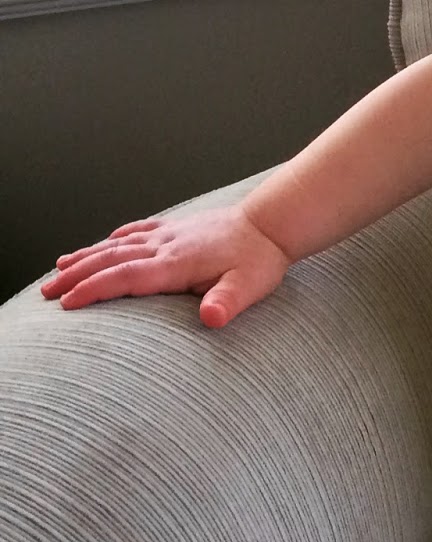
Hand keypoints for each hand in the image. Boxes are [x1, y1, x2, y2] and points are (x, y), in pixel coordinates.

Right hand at [40, 207, 291, 327]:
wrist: (273, 222)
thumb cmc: (261, 259)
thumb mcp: (250, 286)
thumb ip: (228, 302)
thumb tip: (211, 319)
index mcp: (177, 262)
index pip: (125, 277)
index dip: (94, 289)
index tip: (67, 303)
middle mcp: (166, 245)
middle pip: (111, 260)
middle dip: (76, 276)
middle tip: (47, 293)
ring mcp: (169, 233)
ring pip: (118, 244)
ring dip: (87, 256)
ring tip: (59, 268)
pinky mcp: (178, 227)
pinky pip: (138, 230)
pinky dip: (116, 238)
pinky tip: (105, 242)